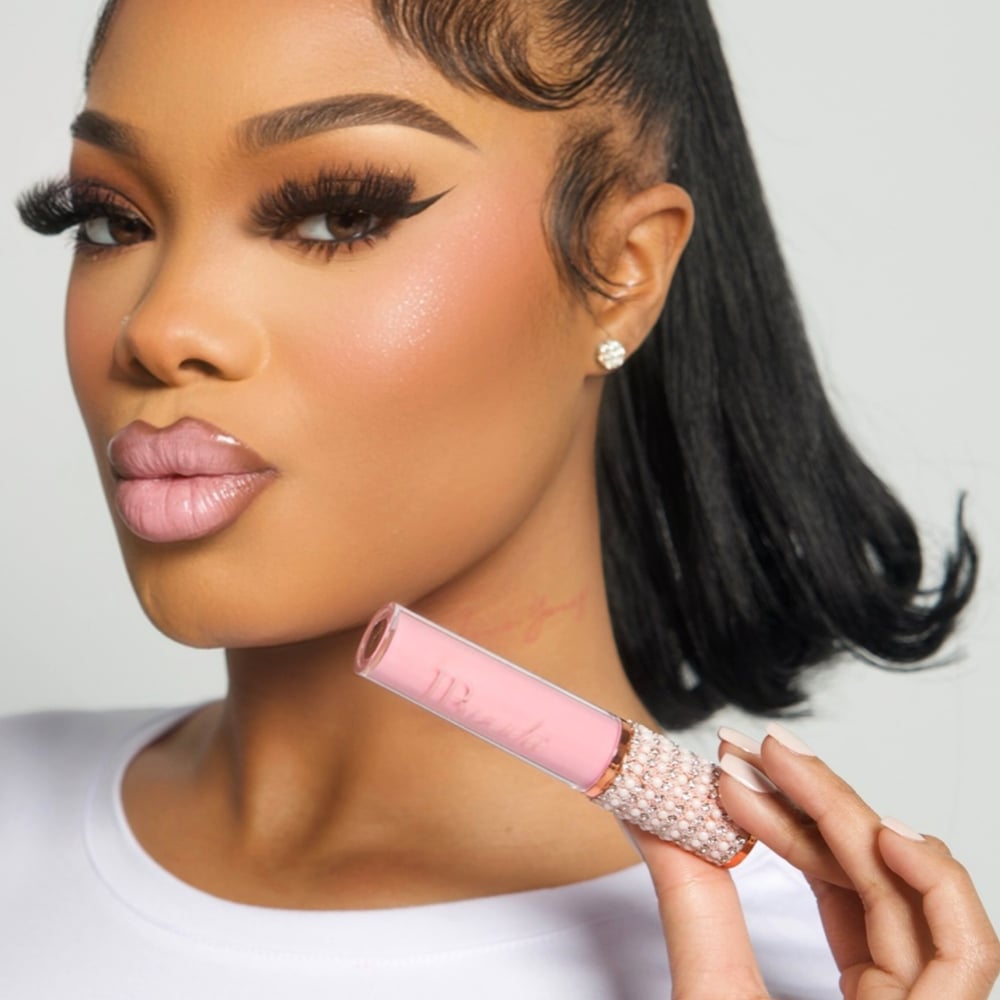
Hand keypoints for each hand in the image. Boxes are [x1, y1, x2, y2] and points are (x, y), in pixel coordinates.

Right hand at [626, 724, 999, 998]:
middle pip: (898, 895)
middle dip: (818, 814)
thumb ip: (695, 913)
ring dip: (809, 832)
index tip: (789, 781)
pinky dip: (819, 872)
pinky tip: (782, 829)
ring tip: (746, 782)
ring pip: (877, 901)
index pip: (944, 927)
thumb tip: (657, 822)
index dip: (875, 841)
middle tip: (746, 760)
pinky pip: (859, 925)